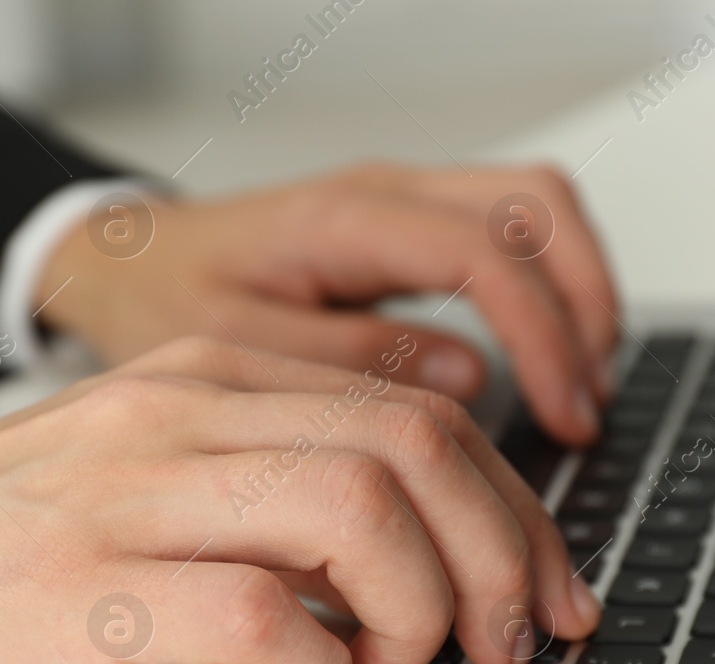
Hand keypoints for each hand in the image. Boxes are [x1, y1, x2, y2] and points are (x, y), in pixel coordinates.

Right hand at [0, 338, 600, 663]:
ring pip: (357, 515)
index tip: (543, 590)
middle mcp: (180, 414)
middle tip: (504, 645)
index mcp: (210, 380)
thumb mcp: (144, 478)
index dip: (515, 511)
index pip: (420, 414)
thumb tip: (408, 560)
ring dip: (421, 613)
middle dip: (502, 558)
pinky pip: (256, 616)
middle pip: (416, 450)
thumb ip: (265, 490)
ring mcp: (127, 496)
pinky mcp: (77, 591)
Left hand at [41, 164, 618, 444]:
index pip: (484, 254)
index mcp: (343, 221)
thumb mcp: (235, 349)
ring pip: (535, 208)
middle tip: (588, 404)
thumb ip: (348, 363)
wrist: (126, 260)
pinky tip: (549, 358)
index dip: (543, 336)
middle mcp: (385, 195)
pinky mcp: (406, 228)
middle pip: (536, 205)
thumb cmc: (164, 300)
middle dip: (587, 303)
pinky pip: (508, 232)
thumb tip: (467, 380)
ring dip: (579, 291)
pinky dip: (548, 289)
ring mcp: (402, 203)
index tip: (567, 416)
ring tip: (583, 388)